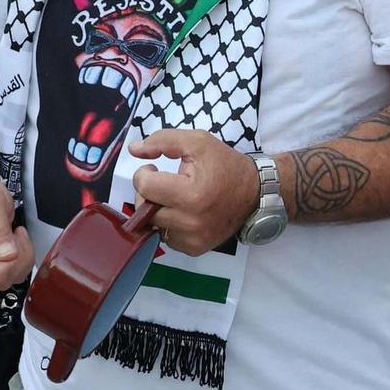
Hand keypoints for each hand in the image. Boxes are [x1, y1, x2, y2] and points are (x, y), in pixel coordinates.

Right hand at [0, 173, 34, 290]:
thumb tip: (7, 255)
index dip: (8, 265)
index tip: (14, 238)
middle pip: (1, 281)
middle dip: (19, 260)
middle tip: (18, 233)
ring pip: (9, 277)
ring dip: (22, 257)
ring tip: (17, 233)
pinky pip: (11, 268)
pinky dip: (21, 256)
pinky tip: (16, 237)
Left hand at [126, 129, 260, 256]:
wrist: (256, 193)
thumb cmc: (226, 165)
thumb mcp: (198, 142)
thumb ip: (162, 140)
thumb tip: (133, 149)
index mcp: (191, 194)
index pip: (144, 187)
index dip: (144, 173)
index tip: (154, 168)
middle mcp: (190, 222)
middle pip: (145, 208)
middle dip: (149, 192)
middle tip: (164, 183)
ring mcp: (193, 239)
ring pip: (153, 225)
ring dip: (156, 210)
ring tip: (173, 198)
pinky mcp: (195, 249)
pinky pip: (166, 238)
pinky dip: (168, 225)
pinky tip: (182, 212)